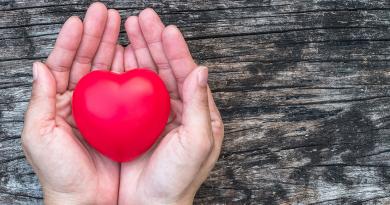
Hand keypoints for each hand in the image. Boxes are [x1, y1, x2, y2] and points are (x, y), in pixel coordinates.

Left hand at [21, 3, 123, 203]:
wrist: (87, 199)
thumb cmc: (60, 172)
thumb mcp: (39, 136)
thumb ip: (40, 100)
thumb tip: (39, 66)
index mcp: (56, 102)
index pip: (62, 64)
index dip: (70, 41)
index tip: (79, 21)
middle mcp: (79, 101)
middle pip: (86, 60)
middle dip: (95, 35)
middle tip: (104, 13)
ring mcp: (102, 108)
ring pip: (106, 70)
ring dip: (111, 46)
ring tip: (120, 25)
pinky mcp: (120, 117)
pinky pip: (124, 89)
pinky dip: (127, 70)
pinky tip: (131, 54)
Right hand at [118, 9, 223, 203]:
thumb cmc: (179, 179)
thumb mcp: (197, 143)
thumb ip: (200, 105)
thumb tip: (202, 70)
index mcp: (199, 113)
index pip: (188, 74)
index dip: (177, 51)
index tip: (167, 30)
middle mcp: (178, 109)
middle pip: (166, 68)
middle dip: (155, 42)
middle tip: (143, 18)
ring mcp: (156, 113)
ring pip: (148, 74)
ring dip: (140, 50)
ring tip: (129, 28)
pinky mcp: (135, 120)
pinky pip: (130, 90)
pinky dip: (125, 71)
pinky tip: (118, 55)